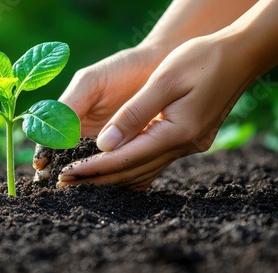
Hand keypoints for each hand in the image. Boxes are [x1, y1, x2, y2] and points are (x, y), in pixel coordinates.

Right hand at [33, 45, 166, 179]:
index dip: (45, 155)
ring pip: (91, 169)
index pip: (51, 142)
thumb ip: (70, 106)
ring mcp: (108, 146)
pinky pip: (118, 170)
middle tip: (58, 187)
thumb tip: (53, 136)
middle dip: (61, 175)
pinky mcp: (130, 152)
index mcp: (71, 118)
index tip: (42, 169)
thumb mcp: (90, 83)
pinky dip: (112, 179)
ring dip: (84, 181)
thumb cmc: (122, 69)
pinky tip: (108, 188)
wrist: (161, 65)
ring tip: (79, 192)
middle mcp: (86, 135)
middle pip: (67, 161)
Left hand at [57, 34, 253, 189]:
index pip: (126, 159)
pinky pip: (153, 163)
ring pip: (143, 171)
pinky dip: (131, 169)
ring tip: (82, 180)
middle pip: (133, 171)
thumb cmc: (201, 59)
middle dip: (97, 178)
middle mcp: (184, 145)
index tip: (67, 174)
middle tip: (66, 183)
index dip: (94, 168)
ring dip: (112, 177)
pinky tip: (114, 171)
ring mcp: (188, 146)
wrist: (239, 55)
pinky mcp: (188, 141)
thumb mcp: (165, 80)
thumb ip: (133, 114)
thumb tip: (105, 145)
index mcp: (178, 132)